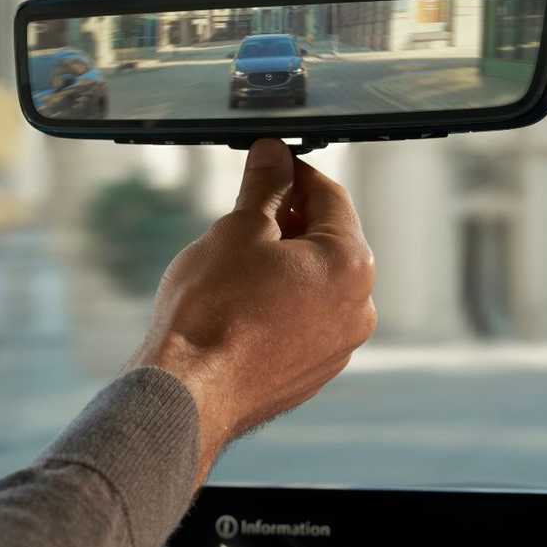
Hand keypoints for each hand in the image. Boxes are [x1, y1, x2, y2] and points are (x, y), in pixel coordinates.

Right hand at [126, 138, 376, 481]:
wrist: (189, 393)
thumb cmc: (212, 310)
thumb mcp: (237, 229)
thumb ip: (264, 186)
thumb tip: (274, 153)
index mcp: (350, 264)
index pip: (329, 195)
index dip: (293, 172)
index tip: (267, 164)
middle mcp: (358, 308)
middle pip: (328, 241)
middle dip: (289, 221)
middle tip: (243, 214)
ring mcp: (338, 347)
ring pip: (316, 285)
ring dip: (284, 265)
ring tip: (234, 266)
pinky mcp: (312, 374)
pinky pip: (303, 323)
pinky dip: (280, 305)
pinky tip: (239, 306)